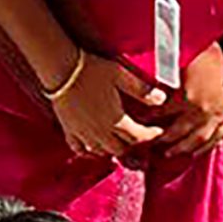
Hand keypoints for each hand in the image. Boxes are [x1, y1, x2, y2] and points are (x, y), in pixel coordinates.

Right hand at [49, 53, 167, 158]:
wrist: (61, 70)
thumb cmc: (91, 70)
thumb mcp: (121, 75)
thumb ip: (142, 90)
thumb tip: (161, 99)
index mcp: (116, 120)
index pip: (139, 137)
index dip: (151, 135)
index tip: (157, 132)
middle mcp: (100, 132)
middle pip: (121, 148)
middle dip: (133, 144)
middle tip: (139, 134)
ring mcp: (83, 133)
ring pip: (102, 152)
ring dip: (113, 148)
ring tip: (119, 139)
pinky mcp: (69, 130)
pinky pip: (80, 149)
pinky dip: (89, 151)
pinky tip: (93, 145)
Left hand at [157, 45, 222, 158]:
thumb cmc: (213, 55)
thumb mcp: (186, 63)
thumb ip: (171, 77)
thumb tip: (155, 83)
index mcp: (187, 96)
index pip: (162, 111)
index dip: (150, 116)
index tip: (142, 120)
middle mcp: (200, 112)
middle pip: (177, 131)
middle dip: (163, 139)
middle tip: (152, 144)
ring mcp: (216, 118)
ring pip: (196, 140)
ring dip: (181, 149)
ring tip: (170, 154)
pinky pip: (216, 138)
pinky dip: (205, 147)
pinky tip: (196, 153)